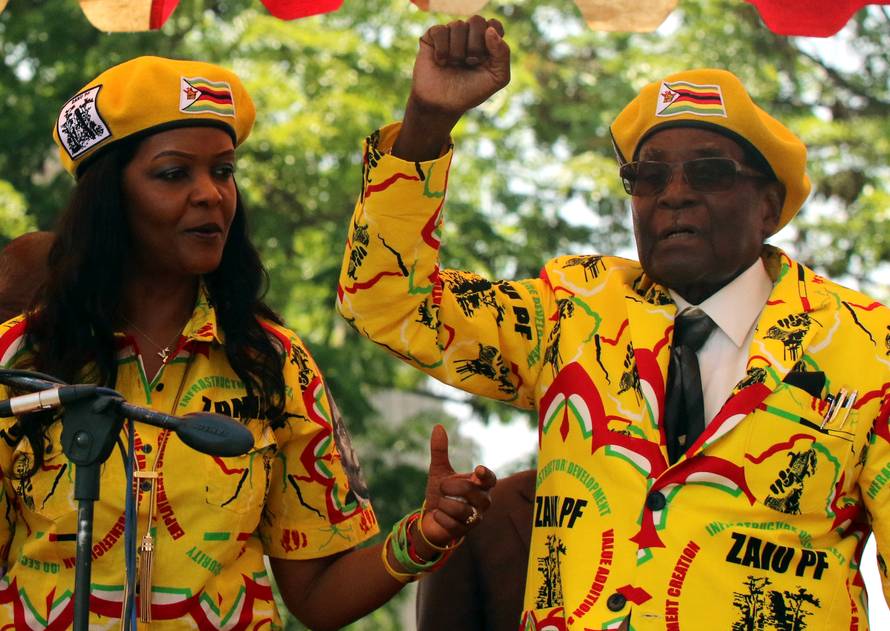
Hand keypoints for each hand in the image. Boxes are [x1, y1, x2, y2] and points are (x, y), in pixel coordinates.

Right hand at [411, 16, 509, 117]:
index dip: (491, 39)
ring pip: (458, 25)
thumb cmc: (470, 92)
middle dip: (474, 46)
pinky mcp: (433, 36)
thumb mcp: (496, 78)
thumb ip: (503, 54)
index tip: (485, 59)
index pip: (494, 24)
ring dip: (457, 52)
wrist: (442, 104)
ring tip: (454, 65)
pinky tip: (441, 62)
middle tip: (469, 63)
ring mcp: (451, 34)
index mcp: (487, 42)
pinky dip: (442, 50)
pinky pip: (440, 30)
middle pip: (477, 20)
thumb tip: (490, 30)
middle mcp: (469, 34)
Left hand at [418, 424, 495, 548]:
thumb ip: (440, 450)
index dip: (485, 475)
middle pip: (471, 491)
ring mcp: (475, 517)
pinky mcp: (466, 531)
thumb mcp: (438, 471)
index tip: (476, 470)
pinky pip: (451, 523)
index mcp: (479, 485)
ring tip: (441, 503)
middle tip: (442, 487)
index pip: (490, 479)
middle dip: (451, 487)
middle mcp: (482, 501)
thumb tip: (438, 426)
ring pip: (461, 509)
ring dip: (444, 504)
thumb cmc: (440, 493)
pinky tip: (439, 516)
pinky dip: (440, 517)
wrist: (430, 517)